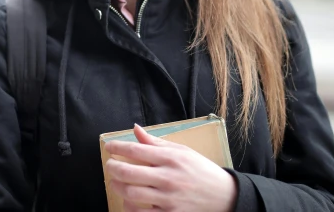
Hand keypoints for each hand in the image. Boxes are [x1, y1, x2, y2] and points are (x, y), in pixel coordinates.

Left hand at [104, 124, 236, 211]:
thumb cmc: (200, 170)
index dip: (117, 147)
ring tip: (117, 182)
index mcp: (170, 158)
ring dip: (118, 187)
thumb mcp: (182, 151)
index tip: (109, 147)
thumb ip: (156, 142)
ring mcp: (169, 199)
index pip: (135, 150)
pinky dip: (130, 207)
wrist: (225, 196)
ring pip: (131, 194)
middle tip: (110, 166)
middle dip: (113, 168)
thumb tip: (135, 129)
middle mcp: (168, 178)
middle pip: (128, 173)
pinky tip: (128, 200)